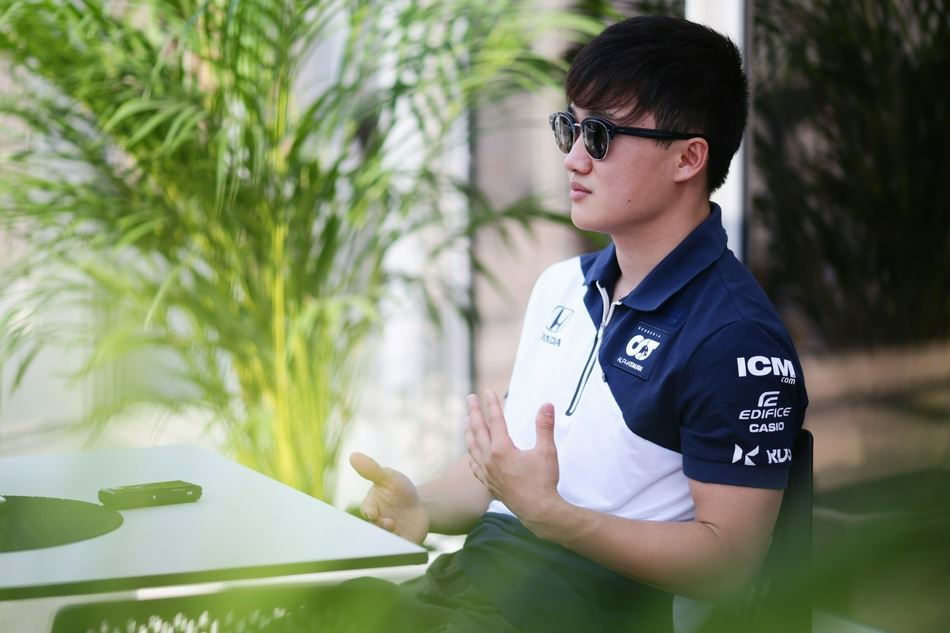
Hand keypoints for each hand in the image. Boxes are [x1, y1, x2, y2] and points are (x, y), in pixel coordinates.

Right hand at [350, 452, 428, 544]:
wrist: (420, 507)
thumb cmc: (399, 491)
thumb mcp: (389, 477)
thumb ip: (372, 469)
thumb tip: (353, 456)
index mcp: (371, 507)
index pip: (366, 511)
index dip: (369, 513)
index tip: (373, 514)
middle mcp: (377, 524)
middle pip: (374, 529)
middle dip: (380, 527)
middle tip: (388, 524)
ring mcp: (389, 536)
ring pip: (387, 540)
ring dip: (391, 537)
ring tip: (397, 529)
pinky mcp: (403, 544)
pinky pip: (401, 549)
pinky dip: (403, 546)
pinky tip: (407, 542)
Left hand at [465, 390, 562, 532]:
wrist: (538, 512)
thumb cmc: (543, 481)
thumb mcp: (547, 451)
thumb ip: (544, 427)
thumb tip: (546, 405)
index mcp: (502, 449)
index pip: (496, 421)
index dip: (492, 405)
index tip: (488, 392)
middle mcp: (490, 459)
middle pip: (478, 430)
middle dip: (474, 412)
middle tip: (470, 398)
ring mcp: (487, 473)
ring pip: (472, 448)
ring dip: (469, 432)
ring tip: (467, 421)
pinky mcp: (489, 484)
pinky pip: (474, 466)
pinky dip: (471, 455)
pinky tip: (471, 453)